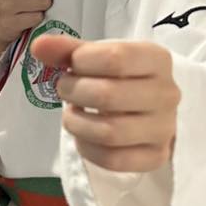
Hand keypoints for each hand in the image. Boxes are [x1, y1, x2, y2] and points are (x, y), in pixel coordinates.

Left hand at [31, 34, 179, 172]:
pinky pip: (114, 159)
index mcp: (157, 59)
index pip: (115, 58)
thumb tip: (38, 46)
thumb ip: (68, 50)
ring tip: (71, 113)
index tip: (73, 65)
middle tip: (65, 90)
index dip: (82, 62)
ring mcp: (164, 128)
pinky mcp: (156, 156)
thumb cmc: (121, 77)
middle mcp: (167, 93)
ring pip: (109, 132)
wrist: (152, 108)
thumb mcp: (99, 57)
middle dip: (73, 92)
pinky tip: (83, 136)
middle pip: (108, 95)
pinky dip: (88, 149)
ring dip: (76, 123)